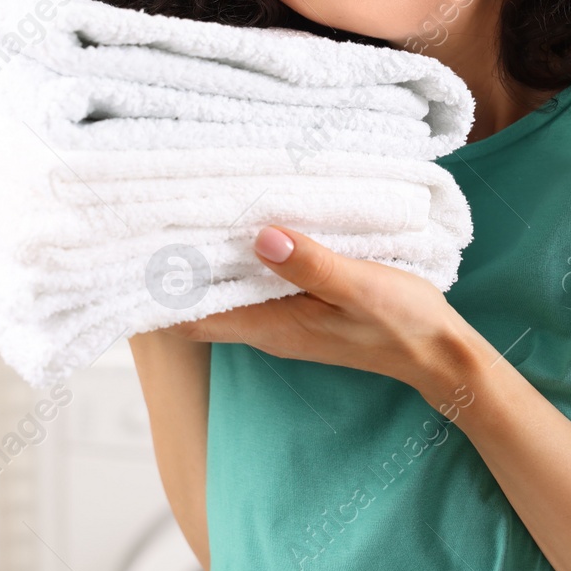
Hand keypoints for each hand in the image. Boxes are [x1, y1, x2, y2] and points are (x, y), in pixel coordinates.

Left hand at [161, 225, 473, 393]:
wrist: (436, 352)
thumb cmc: (400, 321)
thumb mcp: (358, 286)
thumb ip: (310, 264)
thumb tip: (259, 237)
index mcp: (271, 326)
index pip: (189, 320)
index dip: (157, 294)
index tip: (135, 255)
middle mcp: (266, 328)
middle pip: (199, 305)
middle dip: (174, 272)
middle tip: (151, 222)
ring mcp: (282, 321)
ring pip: (224, 294)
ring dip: (205, 265)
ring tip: (185, 218)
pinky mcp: (299, 310)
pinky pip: (251, 289)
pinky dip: (237, 265)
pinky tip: (241, 233)